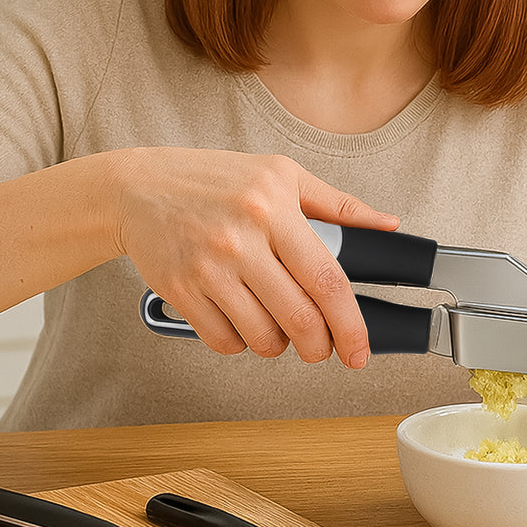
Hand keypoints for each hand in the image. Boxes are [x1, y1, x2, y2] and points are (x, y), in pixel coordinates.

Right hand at [111, 147, 398, 367]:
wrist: (138, 187)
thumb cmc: (213, 179)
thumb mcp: (281, 175)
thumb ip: (338, 204)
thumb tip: (387, 224)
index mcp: (272, 208)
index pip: (326, 280)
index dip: (350, 325)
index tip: (359, 351)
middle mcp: (240, 239)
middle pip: (299, 319)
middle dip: (318, 347)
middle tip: (320, 347)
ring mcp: (207, 268)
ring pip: (262, 338)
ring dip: (278, 345)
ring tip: (274, 324)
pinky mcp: (179, 290)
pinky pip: (223, 341)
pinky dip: (240, 342)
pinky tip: (240, 319)